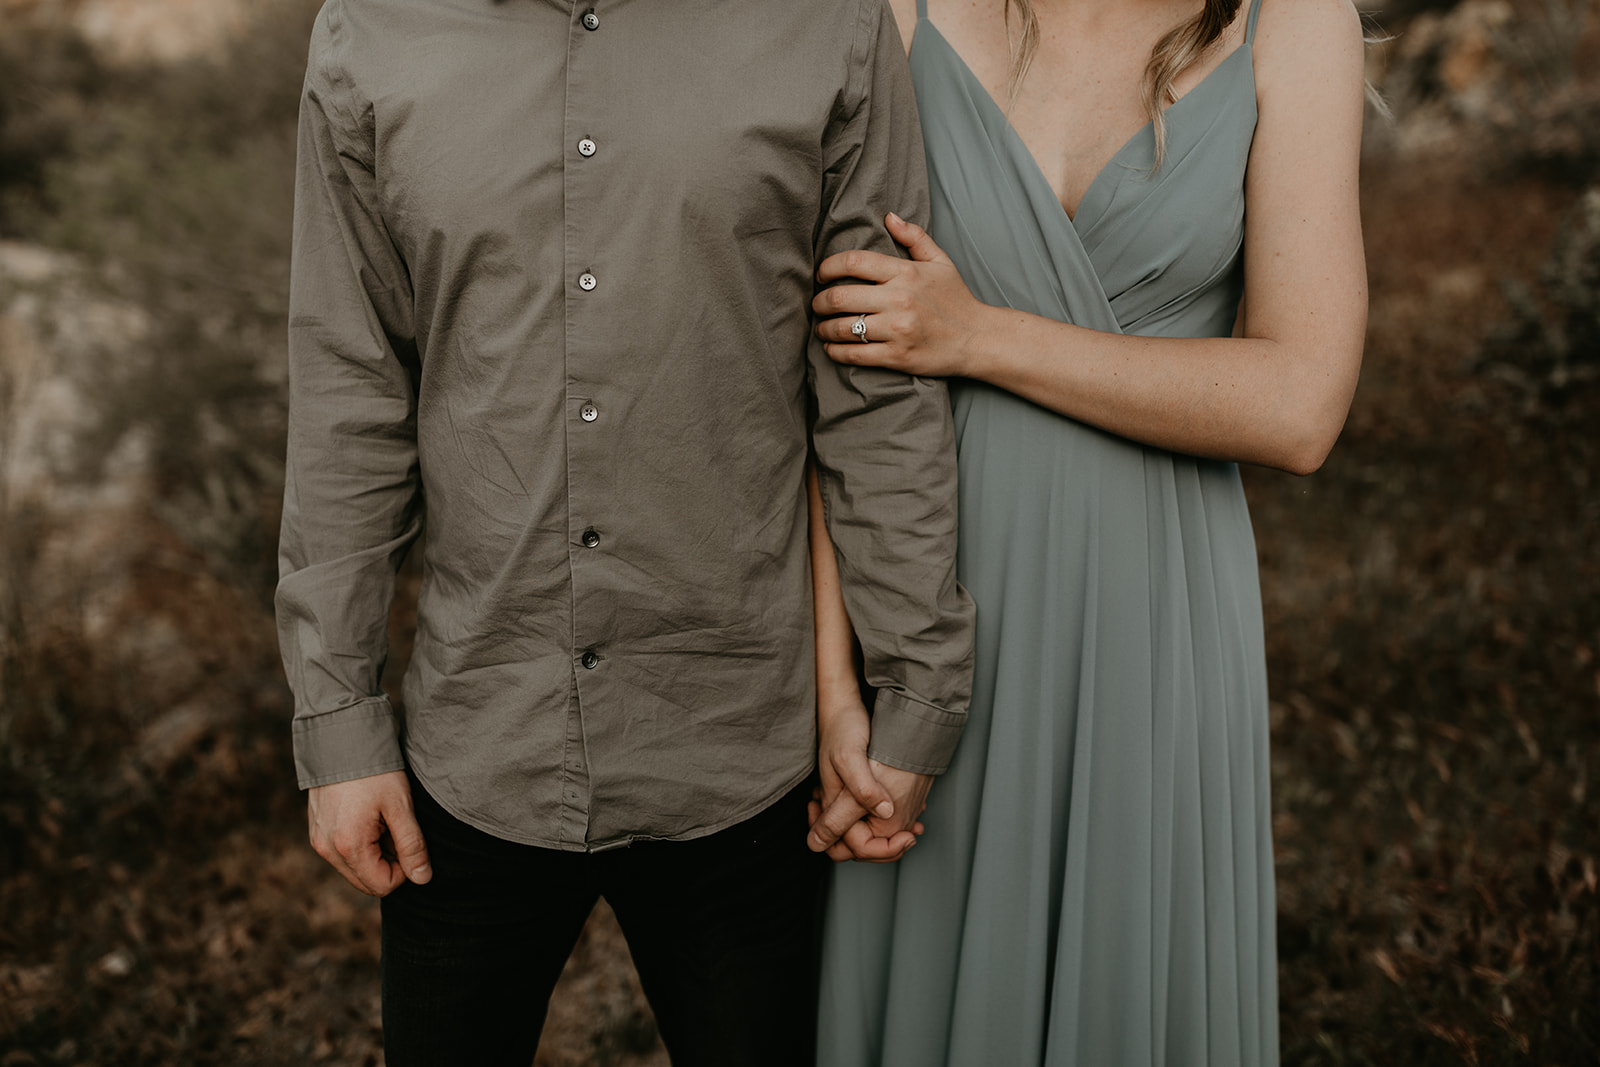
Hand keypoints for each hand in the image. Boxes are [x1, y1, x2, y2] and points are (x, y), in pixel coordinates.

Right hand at [308, 769, 431, 895]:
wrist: (342, 740)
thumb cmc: (375, 772)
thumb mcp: (401, 807)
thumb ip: (412, 846)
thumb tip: (423, 878)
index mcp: (348, 846)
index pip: (382, 885)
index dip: (404, 869)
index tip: (408, 841)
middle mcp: (326, 849)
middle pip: (366, 882)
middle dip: (388, 863)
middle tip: (396, 829)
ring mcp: (318, 841)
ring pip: (354, 869)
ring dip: (374, 854)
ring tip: (382, 821)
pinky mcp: (316, 832)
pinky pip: (341, 854)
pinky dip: (359, 844)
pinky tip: (368, 818)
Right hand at [809, 697, 929, 862]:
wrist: (842, 706)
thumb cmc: (844, 728)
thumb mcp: (851, 758)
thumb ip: (863, 790)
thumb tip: (884, 815)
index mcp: (833, 805)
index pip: (853, 848)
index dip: (882, 850)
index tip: (908, 836)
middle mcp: (837, 807)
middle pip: (858, 848)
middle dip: (887, 848)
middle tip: (912, 835)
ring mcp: (846, 798)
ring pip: (866, 834)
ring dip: (891, 836)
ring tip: (914, 828)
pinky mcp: (857, 789)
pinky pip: (871, 817)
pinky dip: (891, 820)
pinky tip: (909, 811)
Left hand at [813, 212, 986, 377]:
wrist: (977, 339)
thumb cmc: (956, 299)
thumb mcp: (940, 262)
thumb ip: (914, 237)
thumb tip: (889, 217)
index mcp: (906, 273)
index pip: (853, 262)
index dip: (828, 267)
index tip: (821, 275)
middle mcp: (899, 299)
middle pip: (840, 296)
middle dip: (820, 301)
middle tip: (817, 304)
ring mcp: (897, 330)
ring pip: (843, 327)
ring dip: (824, 328)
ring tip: (822, 327)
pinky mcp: (897, 357)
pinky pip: (855, 354)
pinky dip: (836, 351)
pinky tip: (832, 347)